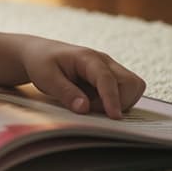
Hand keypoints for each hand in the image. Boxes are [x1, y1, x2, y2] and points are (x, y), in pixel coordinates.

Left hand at [21, 37, 144, 118]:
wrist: (39, 53)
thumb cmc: (41, 62)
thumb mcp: (46, 78)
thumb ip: (65, 92)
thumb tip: (85, 108)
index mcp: (87, 58)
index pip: (107, 78)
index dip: (112, 98)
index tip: (114, 117)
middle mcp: (104, 61)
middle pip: (130, 82)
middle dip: (119, 102)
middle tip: (92, 109)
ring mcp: (109, 69)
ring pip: (132, 88)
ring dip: (119, 102)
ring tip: (92, 104)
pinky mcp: (109, 78)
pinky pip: (125, 92)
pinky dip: (115, 101)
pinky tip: (94, 102)